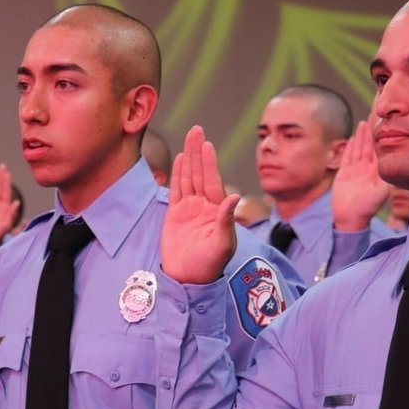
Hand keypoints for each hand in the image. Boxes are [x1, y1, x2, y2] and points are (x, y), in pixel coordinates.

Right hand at [160, 126, 238, 284]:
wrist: (188, 278)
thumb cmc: (209, 265)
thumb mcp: (222, 244)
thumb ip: (226, 221)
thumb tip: (233, 197)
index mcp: (217, 211)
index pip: (213, 181)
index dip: (209, 162)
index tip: (207, 144)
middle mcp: (204, 206)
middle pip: (201, 173)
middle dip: (199, 152)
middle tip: (196, 129)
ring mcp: (190, 209)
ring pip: (189, 177)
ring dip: (189, 158)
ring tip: (189, 138)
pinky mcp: (175, 215)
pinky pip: (177, 190)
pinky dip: (178, 174)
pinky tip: (180, 159)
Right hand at [331, 120, 389, 231]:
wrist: (350, 217)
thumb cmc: (368, 206)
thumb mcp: (382, 190)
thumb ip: (388, 175)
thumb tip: (397, 160)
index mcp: (378, 172)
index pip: (381, 151)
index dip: (383, 138)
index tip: (387, 124)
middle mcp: (367, 169)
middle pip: (369, 147)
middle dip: (372, 132)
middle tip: (375, 116)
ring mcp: (355, 171)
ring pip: (359, 149)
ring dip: (362, 136)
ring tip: (364, 122)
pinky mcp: (344, 173)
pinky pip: (348, 157)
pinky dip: (351, 147)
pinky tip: (354, 137)